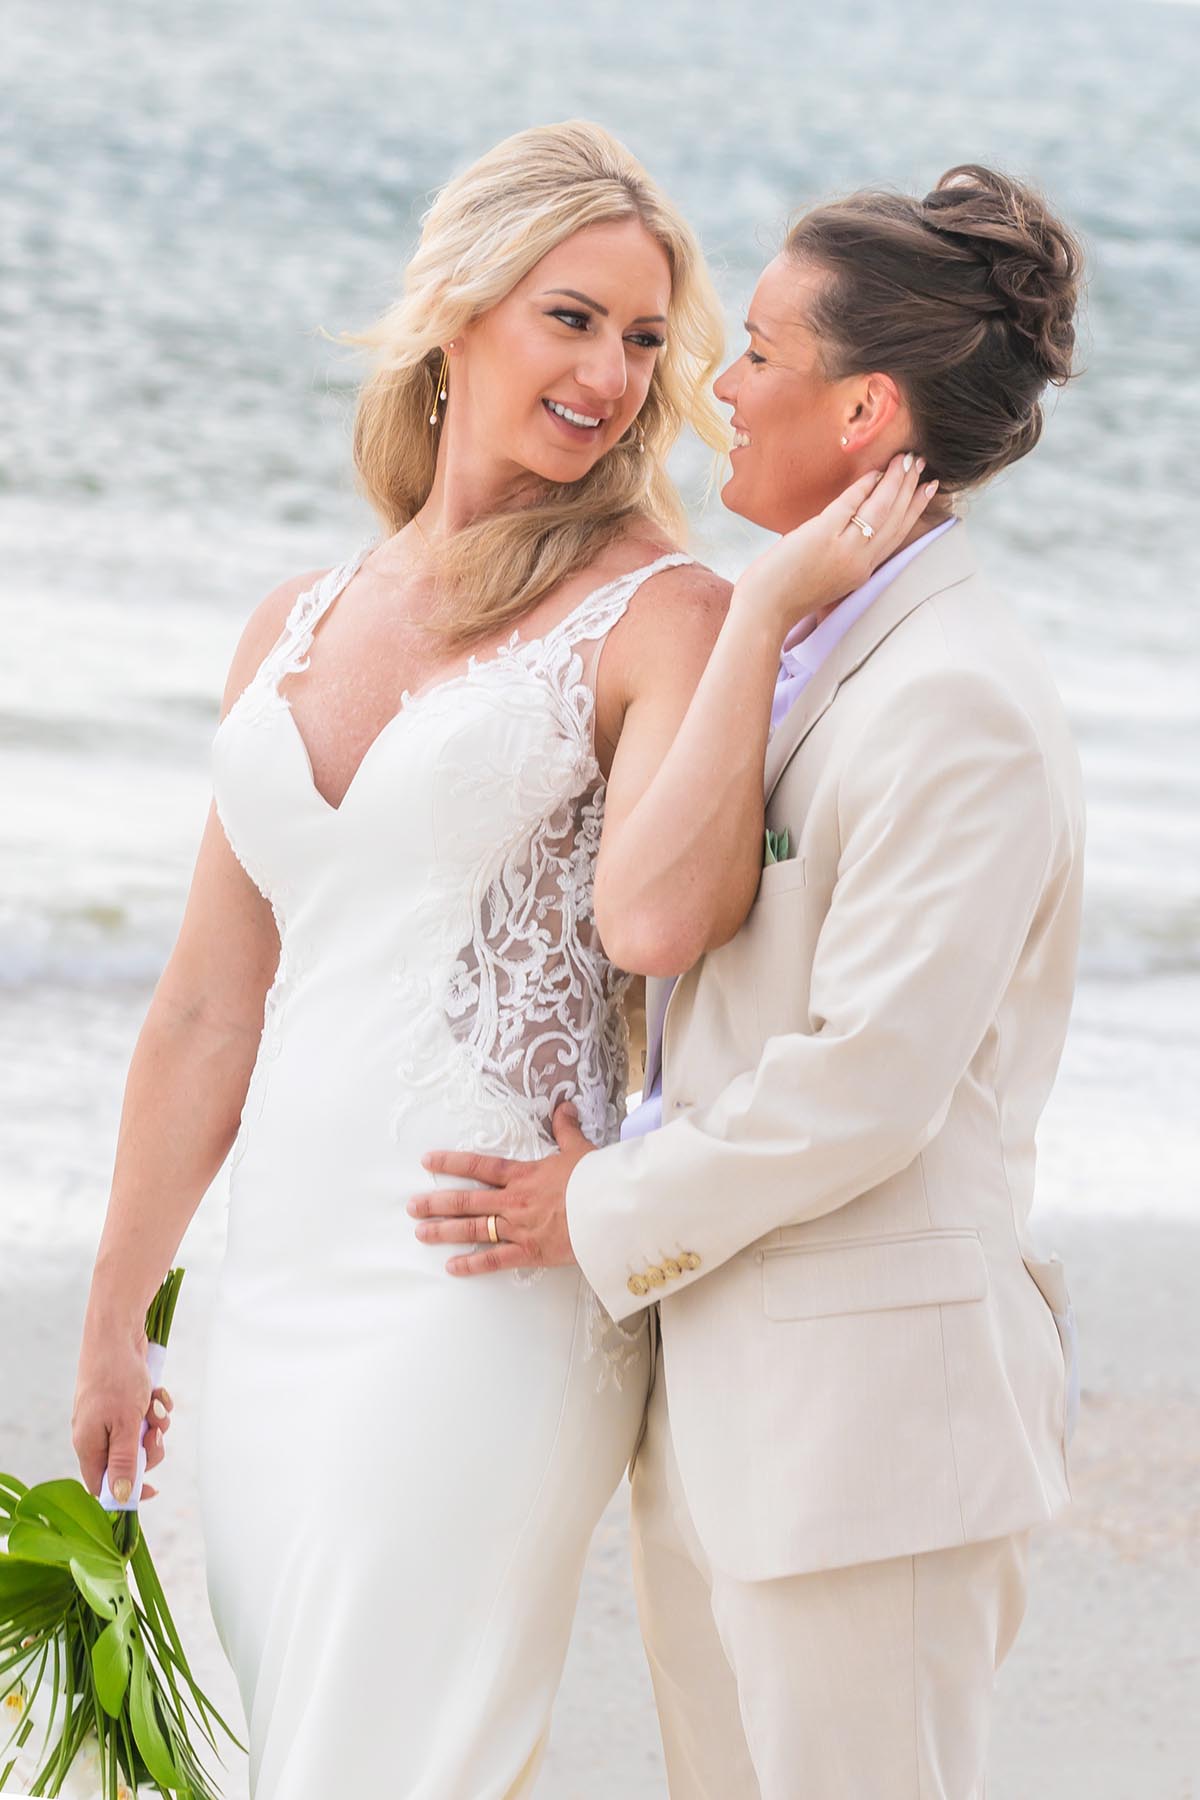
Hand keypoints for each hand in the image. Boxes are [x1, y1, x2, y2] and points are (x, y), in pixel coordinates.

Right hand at [72, 1330, 173, 1503]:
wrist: (117, 1333)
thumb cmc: (117, 1378)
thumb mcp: (124, 1425)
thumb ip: (123, 1461)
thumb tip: (121, 1497)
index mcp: (88, 1445)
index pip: (101, 1484)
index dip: (126, 1490)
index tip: (152, 1488)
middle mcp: (95, 1433)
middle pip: (127, 1461)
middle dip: (149, 1448)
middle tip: (156, 1432)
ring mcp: (108, 1415)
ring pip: (139, 1436)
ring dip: (155, 1423)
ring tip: (155, 1406)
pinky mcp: (123, 1399)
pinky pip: (144, 1415)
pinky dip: (155, 1406)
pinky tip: (157, 1393)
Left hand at [409, 1103, 595, 1276]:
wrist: (611, 1210)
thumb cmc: (596, 1179)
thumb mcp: (580, 1148)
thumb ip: (566, 1128)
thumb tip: (564, 1105)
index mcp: (523, 1174)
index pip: (479, 1165)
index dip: (451, 1162)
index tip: (427, 1161)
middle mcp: (514, 1200)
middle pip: (467, 1200)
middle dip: (436, 1203)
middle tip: (412, 1206)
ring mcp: (519, 1227)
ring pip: (473, 1229)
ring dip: (444, 1231)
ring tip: (421, 1232)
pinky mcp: (530, 1252)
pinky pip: (495, 1260)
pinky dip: (472, 1265)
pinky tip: (452, 1267)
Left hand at [732, 452, 937, 642]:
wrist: (765, 610)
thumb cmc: (786, 594)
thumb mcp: (826, 576)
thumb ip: (842, 552)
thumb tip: (846, 524)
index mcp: (861, 571)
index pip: (896, 535)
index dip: (914, 510)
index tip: (928, 488)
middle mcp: (859, 561)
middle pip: (895, 520)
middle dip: (911, 488)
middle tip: (920, 463)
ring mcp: (843, 549)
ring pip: (881, 510)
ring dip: (896, 482)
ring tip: (906, 459)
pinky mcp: (823, 536)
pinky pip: (851, 504)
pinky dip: (865, 486)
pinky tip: (873, 471)